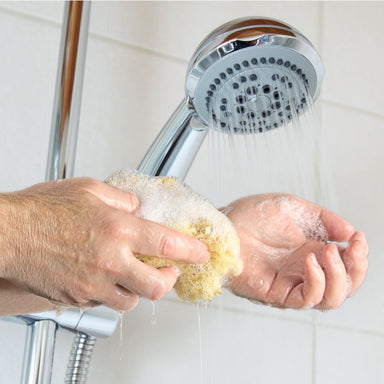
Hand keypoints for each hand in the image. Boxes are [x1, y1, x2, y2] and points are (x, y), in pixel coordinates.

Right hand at [0, 178, 208, 312]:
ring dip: (140, 288)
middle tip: (170, 269)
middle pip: (157, 286)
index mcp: (117, 230)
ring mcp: (93, 284)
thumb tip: (137, 207)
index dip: (192, 251)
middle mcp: (109, 261)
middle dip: (170, 279)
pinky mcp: (77, 298)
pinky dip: (113, 292)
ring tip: (136, 273)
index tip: (201, 253)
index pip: (169, 244)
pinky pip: (104, 302)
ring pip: (132, 301)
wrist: (9, 234)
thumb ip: (121, 199)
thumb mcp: (89, 189)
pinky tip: (107, 276)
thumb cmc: (42, 210)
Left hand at [222, 194, 367, 309]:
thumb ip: (322, 219)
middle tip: (351, 249)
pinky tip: (309, 259)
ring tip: (329, 252)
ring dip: (339, 277)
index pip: (346, 267)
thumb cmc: (250, 216)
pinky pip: (306, 299)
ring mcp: (291, 283)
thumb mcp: (293, 208)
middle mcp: (304, 271)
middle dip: (356, 270)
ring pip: (330, 299)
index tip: (358, 238)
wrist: (223, 225)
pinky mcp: (276, 293)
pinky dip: (316, 281)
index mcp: (311, 251)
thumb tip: (349, 232)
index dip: (359, 256)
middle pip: (344, 287)